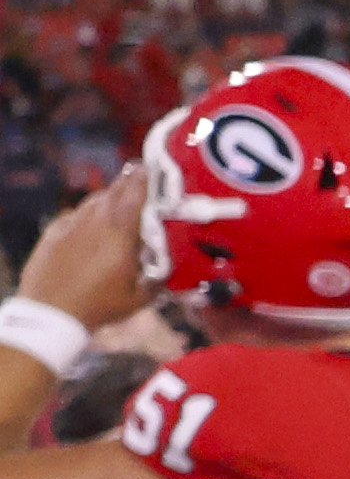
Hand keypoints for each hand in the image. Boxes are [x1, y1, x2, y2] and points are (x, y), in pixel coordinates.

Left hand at [22, 162, 151, 332]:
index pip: (136, 195)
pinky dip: (87, 213)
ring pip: (93, 200)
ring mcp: (71, 224)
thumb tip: (170, 267)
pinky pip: (74, 215)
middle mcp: (96, 220)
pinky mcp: (53, 232)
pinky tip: (90, 221)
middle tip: (139, 175)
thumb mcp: (140, 297)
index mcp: (121, 232)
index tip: (153, 167)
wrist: (51, 311)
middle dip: (128, 181)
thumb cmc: (100, 305)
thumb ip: (157, 278)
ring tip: (117, 197)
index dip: (146, 179)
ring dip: (108, 196)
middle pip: (114, 191)